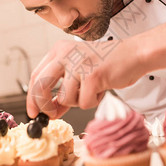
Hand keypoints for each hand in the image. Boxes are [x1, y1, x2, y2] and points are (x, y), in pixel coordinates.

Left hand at [26, 38, 143, 118]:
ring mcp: (78, 64)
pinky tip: (101, 89)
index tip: (33, 111)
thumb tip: (50, 111)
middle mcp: (66, 54)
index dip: (31, 97)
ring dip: (78, 101)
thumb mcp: (80, 72)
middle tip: (50, 115)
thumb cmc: (109, 63)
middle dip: (44, 105)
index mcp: (59, 50)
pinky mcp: (92, 75)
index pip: (35, 75)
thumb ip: (63, 89)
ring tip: (92, 90)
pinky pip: (84, 102)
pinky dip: (93, 101)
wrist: (134, 54)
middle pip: (40, 85)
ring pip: (65, 98)